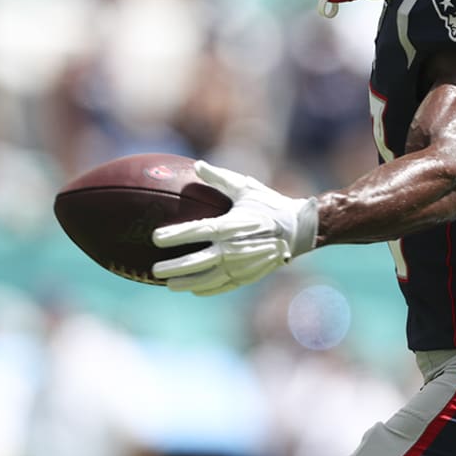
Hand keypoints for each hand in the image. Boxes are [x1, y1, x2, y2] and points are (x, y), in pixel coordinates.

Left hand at [150, 161, 318, 295]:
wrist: (299, 228)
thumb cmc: (270, 204)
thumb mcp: (247, 188)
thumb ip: (220, 178)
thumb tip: (197, 165)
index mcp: (234, 224)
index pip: (200, 230)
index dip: (176, 234)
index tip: (156, 237)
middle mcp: (236, 247)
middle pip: (201, 261)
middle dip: (176, 266)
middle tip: (155, 269)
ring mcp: (243, 264)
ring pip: (210, 277)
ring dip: (188, 282)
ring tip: (168, 284)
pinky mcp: (250, 274)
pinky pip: (225, 285)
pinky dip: (209, 289)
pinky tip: (194, 290)